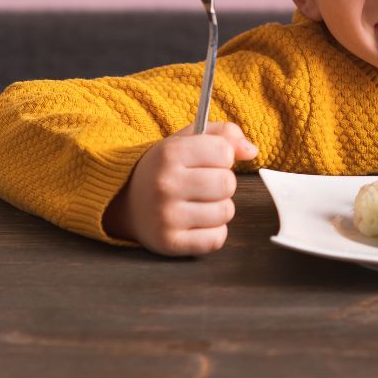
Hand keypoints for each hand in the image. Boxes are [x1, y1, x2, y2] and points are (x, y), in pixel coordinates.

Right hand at [102, 122, 257, 256]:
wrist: (126, 201)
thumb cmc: (166, 168)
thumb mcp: (188, 140)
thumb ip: (224, 134)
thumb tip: (252, 151)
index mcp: (170, 153)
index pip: (224, 152)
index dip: (223, 156)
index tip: (209, 160)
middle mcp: (165, 184)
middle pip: (227, 184)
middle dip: (223, 183)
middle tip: (205, 184)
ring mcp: (166, 216)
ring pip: (225, 212)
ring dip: (219, 208)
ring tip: (199, 203)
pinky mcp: (169, 243)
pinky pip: (216, 239)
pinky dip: (213, 232)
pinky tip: (197, 223)